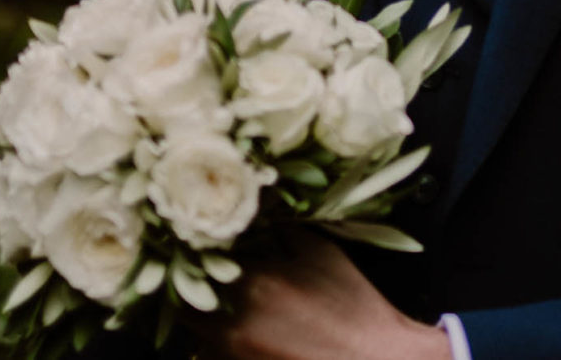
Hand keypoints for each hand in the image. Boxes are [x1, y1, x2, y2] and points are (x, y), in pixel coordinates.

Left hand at [195, 233, 450, 359]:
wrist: (374, 357)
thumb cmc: (353, 304)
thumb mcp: (323, 254)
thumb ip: (286, 231)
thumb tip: (260, 214)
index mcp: (256, 281)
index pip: (202, 258)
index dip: (197, 250)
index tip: (194, 242)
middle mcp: (236, 320)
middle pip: (186, 301)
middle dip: (189, 288)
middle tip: (198, 277)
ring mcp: (235, 354)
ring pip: (194, 334)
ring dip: (200, 319)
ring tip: (216, 307)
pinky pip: (210, 356)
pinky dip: (215, 345)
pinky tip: (238, 333)